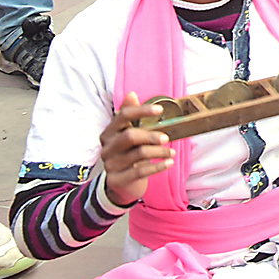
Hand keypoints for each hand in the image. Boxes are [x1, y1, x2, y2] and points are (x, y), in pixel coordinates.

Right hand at [101, 94, 176, 208]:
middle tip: (167, 138)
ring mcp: (110, 164)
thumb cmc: (129, 155)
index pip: (123, 116)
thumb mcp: (129, 135)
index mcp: (109, 133)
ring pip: (138, 154)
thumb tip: (131, 94)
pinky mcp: (117, 180)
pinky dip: (158, 166)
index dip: (141, 111)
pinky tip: (169, 162)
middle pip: (130, 136)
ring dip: (159, 152)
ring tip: (171, 152)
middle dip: (151, 136)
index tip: (159, 110)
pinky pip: (140, 172)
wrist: (122, 185)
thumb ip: (130, 116)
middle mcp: (107, 148)